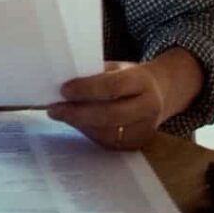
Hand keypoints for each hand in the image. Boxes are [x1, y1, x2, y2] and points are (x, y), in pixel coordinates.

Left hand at [47, 62, 163, 149]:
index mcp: (143, 82)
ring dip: (79, 125)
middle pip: (110, 114)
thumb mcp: (117, 68)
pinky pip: (108, 142)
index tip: (64, 90)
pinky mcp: (137, 144)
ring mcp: (145, 129)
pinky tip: (76, 123)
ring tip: (60, 115)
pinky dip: (88, 132)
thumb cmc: (130, 77)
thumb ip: (95, 75)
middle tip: (54, 109)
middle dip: (78, 113)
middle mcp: (149, 107)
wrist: (159, 94)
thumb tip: (63, 83)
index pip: (114, 87)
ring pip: (107, 132)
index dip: (87, 89)